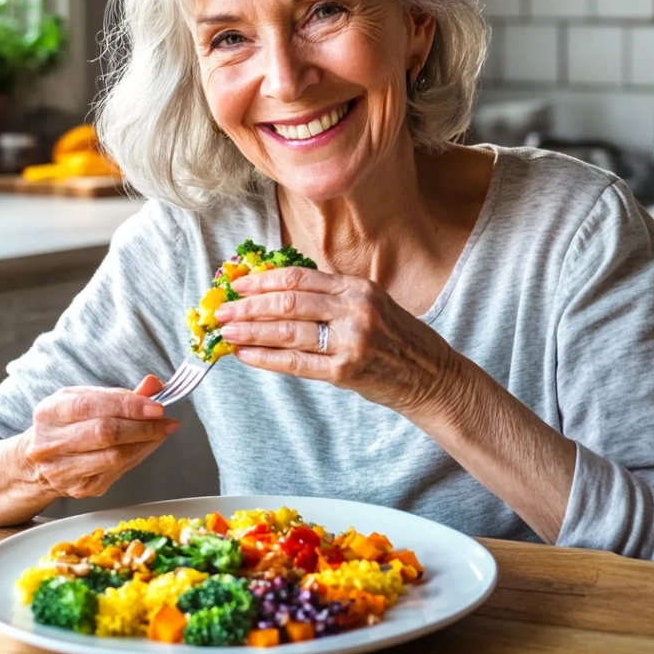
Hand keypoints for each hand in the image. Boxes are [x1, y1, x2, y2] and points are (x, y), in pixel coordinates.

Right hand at [18, 375, 180, 500]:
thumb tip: (153, 385)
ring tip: (161, 432)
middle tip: (165, 421)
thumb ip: (118, 394)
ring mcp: (63, 469)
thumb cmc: (65, 426)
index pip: (91, 406)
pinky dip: (137, 457)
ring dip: (145, 443)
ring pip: (114, 457)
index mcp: (50, 412)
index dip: (128, 405)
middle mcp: (51, 442)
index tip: (155, 406)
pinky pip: (117, 472)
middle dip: (142, 426)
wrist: (35, 465)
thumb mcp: (83, 400)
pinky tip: (146, 446)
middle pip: (105, 433)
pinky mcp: (79, 488)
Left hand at [215, 267, 470, 420]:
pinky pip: (296, 363)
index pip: (299, 277)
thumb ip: (331, 297)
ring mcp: (350, 340)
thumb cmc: (397, 340)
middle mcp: (354, 309)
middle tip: (222, 310)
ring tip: (226, 332)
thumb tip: (277, 293)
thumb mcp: (371, 304)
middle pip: (288, 301)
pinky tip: (245, 355)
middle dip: (249, 306)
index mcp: (357, 287)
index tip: (238, 285)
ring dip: (251, 331)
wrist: (432, 376)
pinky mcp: (346, 370)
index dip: (263, 280)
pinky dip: (266, 358)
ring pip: (287, 331)